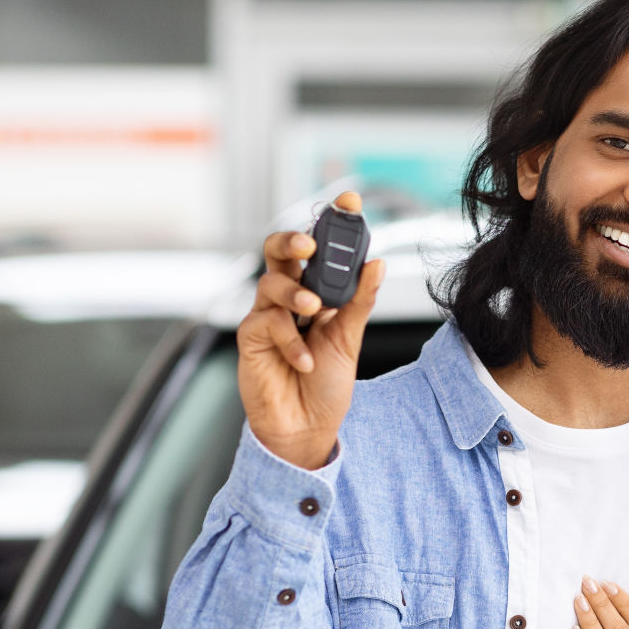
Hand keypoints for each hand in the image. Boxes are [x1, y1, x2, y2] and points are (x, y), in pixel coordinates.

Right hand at [238, 191, 385, 469]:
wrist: (307, 428)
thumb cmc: (325, 385)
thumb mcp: (350, 339)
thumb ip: (359, 301)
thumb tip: (376, 263)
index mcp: (315, 293)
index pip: (319, 250)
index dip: (330, 222)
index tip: (348, 201)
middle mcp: (288, 299)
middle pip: (279, 251)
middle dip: (293, 238)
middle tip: (310, 243)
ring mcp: (267, 316)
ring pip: (271, 281)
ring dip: (296, 292)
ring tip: (315, 311)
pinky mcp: (251, 339)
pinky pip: (266, 322)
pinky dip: (290, 340)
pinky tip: (304, 360)